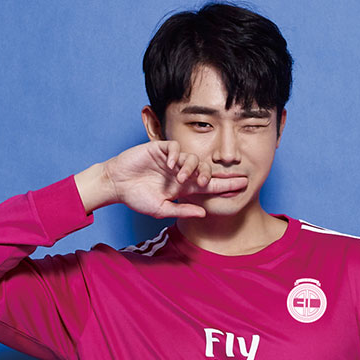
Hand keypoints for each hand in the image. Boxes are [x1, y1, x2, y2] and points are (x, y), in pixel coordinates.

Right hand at [89, 139, 228, 219]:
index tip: (243, 185)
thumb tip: (204, 212)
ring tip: (179, 178)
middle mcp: (180, 172)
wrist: (116, 185)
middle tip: (205, 182)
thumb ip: (182, 210)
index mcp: (183, 187)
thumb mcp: (161, 209)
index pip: (209, 184)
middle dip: (210, 175)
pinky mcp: (159, 149)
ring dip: (189, 168)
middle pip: (205, 169)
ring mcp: (171, 160)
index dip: (226, 184)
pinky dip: (176, 155)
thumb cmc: (136, 198)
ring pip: (192, 157)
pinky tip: (170, 166)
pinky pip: (175, 147)